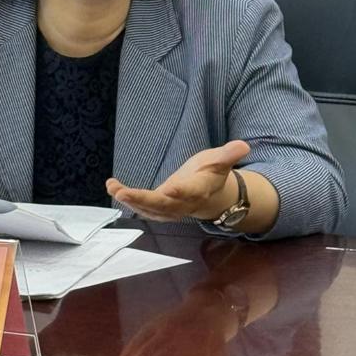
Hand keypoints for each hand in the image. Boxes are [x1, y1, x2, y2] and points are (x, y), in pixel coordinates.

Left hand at [105, 140, 249, 221]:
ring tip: (114, 189)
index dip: (180, 193)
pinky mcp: (158, 207)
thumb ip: (229, 155)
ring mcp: (169, 208)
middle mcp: (182, 203)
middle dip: (142, 201)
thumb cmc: (212, 174)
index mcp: (199, 190)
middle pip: (162, 206)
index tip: (169, 189)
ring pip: (148, 209)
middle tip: (123, 193)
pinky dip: (126, 198)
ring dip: (130, 201)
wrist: (208, 195)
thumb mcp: (221, 161)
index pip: (190, 193)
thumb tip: (244, 145)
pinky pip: (141, 206)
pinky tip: (112, 186)